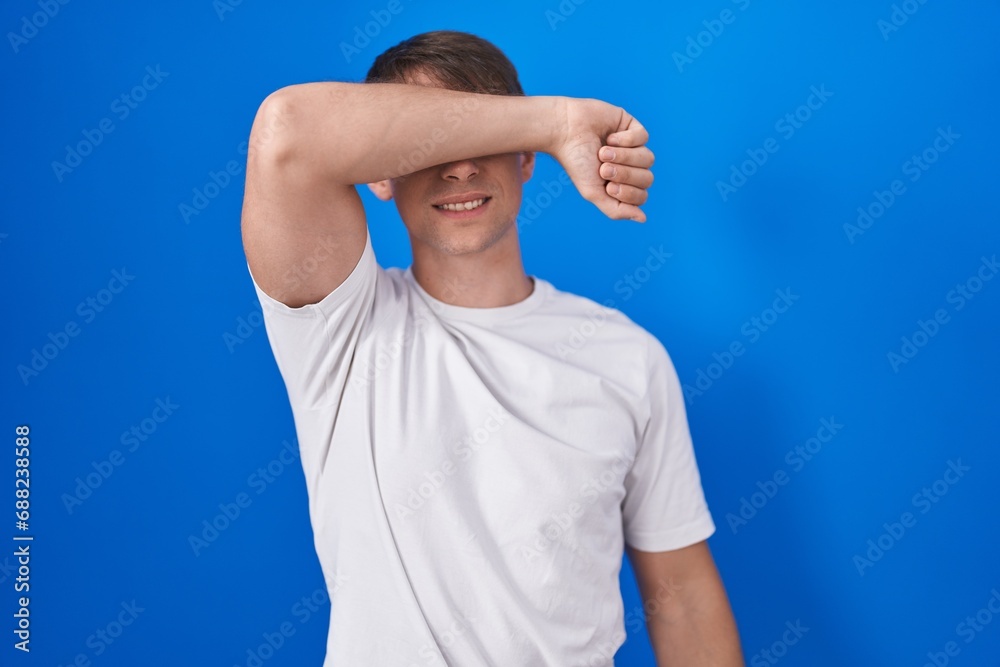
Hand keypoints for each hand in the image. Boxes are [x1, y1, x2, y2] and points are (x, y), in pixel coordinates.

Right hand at [551, 97, 654, 221]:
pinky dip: (626, 140)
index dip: (628, 193)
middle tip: (603, 168)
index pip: (641, 196)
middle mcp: (630, 166)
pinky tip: (610, 137)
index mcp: (622, 184)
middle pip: (647, 178)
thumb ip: (616, 210)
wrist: (565, 132)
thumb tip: (643, 219)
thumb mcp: (593, 193)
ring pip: (648, 158)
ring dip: (624, 157)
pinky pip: (643, 137)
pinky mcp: (632, 127)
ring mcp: (633, 146)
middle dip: (625, 175)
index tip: (608, 186)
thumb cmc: (576, 163)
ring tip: (604, 152)